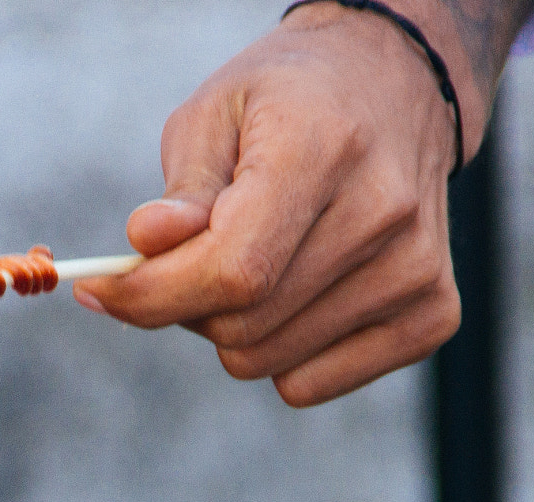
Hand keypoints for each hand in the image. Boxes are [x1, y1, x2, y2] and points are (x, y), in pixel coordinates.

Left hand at [76, 1, 527, 407]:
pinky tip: (298, 293)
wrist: (396, 85)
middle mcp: (383, 214)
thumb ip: (181, 189)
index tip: (100, 289)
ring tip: (257, 262)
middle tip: (196, 256)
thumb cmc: (288, 103)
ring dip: (234, 329)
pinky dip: (280, 355)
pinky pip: (309, 385)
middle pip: (241, 325)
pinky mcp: (432, 315)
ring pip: (266, 362)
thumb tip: (146, 245)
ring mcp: (416, 271)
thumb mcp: (215, 113)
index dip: (150, 295)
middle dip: (188, 303)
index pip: (231, 270)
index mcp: (324, 150)